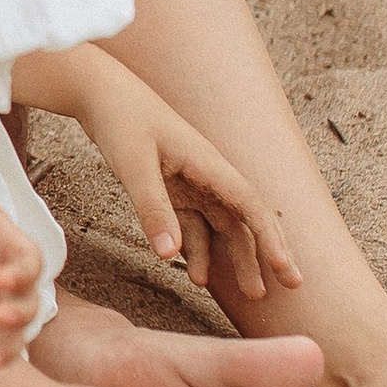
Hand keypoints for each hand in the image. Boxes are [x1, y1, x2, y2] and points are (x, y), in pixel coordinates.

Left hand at [70, 61, 298, 299]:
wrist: (100, 92)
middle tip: (281, 290)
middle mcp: (208, 174)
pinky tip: (196, 274)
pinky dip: (198, 248)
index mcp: (209, 164)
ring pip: (221, 227)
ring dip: (232, 259)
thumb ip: (153, 209)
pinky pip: (193, 224)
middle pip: (243, 221)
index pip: (251, 206)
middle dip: (263, 255)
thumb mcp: (134, 166)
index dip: (272, 239)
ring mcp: (191, 182)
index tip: (286, 269)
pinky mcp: (172, 189)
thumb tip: (170, 256)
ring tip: (245, 293)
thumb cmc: (121, 121)